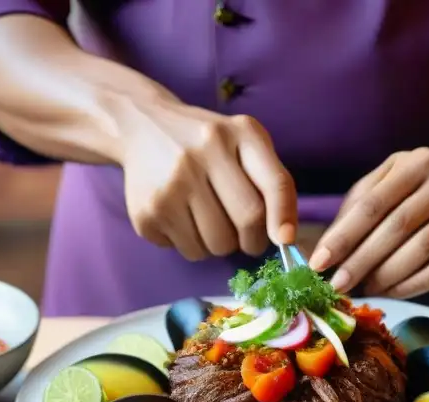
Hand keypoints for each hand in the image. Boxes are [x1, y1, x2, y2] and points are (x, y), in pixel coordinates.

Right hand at [120, 99, 296, 260]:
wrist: (143, 124)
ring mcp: (173, 182)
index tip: (285, 240)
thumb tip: (285, 237)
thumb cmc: (207, 143)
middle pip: (247, 220)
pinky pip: (189, 250)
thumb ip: (271, 180)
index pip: (274, 183)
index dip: (284, 217)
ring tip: (209, 221)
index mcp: (239, 132)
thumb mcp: (243, 142)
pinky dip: (193, 245)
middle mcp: (205, 152)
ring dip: (221, 245)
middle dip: (253, 240)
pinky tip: (183, 219)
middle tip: (245, 238)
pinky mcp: (149, 210)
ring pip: (217, 244)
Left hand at [309, 148, 428, 297]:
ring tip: (365, 290)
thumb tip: (327, 249)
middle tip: (337, 285)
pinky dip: (413, 284)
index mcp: (414, 162)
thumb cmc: (424, 196)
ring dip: (387, 275)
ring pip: (421, 248)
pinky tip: (393, 292)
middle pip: (395, 226)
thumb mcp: (393, 187)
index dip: (343, 235)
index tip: (319, 262)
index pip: (372, 202)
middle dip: (361, 260)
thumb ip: (360, 208)